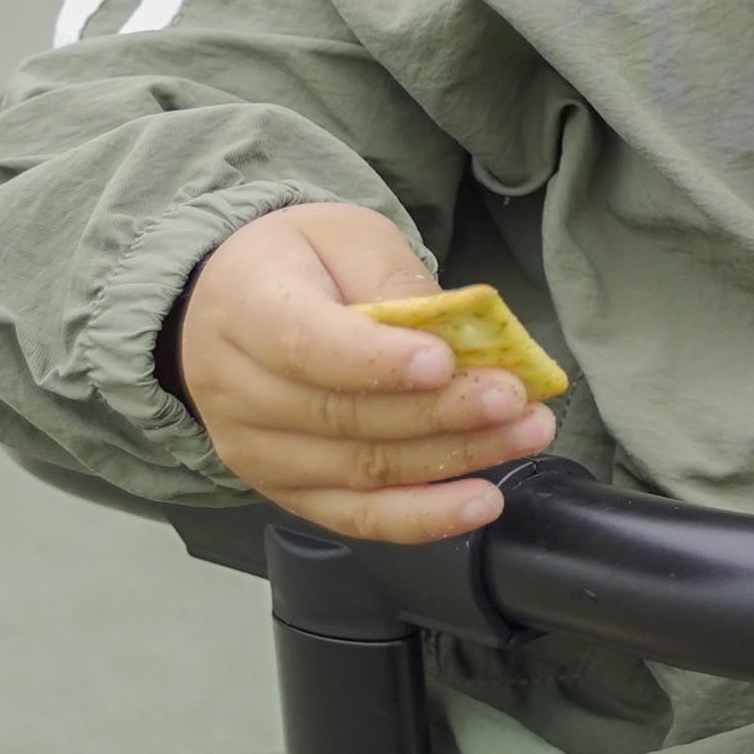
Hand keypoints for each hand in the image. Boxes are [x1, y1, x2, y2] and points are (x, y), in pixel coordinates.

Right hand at [178, 202, 556, 541]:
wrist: (229, 304)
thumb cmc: (298, 261)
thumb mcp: (345, 236)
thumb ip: (394, 279)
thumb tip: (458, 330)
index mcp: (244, 310)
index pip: (306, 345)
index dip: (377, 362)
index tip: (444, 363)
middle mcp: (234, 391)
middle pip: (342, 417)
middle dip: (440, 413)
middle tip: (515, 398)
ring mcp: (256, 452)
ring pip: (358, 470)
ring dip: (450, 461)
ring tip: (524, 434)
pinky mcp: (284, 492)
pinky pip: (355, 517)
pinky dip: (421, 517)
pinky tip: (480, 503)